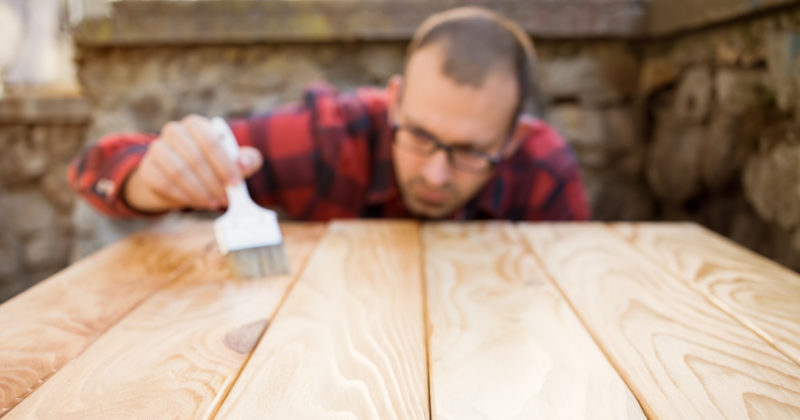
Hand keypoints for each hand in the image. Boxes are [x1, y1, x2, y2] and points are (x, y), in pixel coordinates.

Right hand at [122, 115, 263, 212]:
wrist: (174, 178)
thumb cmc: (210, 166)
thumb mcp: (232, 162)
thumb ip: (246, 160)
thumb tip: (243, 164)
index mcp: (196, 125)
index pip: (211, 142)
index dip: (225, 164)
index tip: (236, 183)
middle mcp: (174, 131)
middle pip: (195, 158)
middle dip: (213, 182)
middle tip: (226, 199)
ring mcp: (157, 149)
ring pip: (179, 171)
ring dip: (200, 191)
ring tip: (213, 203)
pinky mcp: (147, 169)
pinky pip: (165, 184)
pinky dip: (184, 197)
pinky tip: (197, 203)